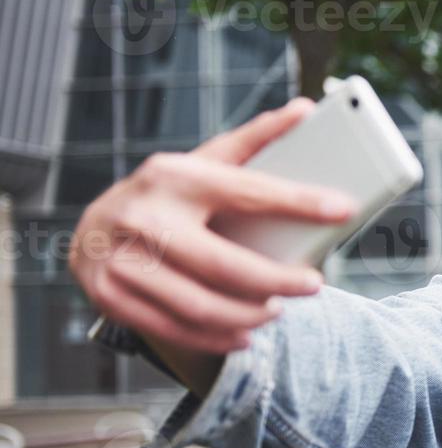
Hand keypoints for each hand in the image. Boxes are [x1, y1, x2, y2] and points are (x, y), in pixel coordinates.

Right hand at [68, 98, 358, 355]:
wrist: (91, 230)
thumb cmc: (167, 194)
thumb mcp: (203, 162)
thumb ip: (255, 140)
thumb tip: (307, 109)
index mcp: (174, 177)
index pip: (249, 192)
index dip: (301, 201)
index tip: (344, 209)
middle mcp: (144, 217)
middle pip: (226, 265)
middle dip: (278, 281)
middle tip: (315, 285)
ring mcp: (122, 260)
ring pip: (201, 305)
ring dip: (250, 315)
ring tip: (278, 310)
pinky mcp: (111, 296)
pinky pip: (174, 328)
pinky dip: (217, 338)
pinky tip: (245, 334)